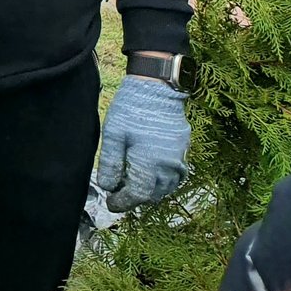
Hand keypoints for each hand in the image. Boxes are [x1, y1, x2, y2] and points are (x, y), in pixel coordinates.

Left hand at [95, 73, 189, 210]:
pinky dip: (164, 182)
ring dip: (151, 191)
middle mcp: (169, 164)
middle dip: (136, 198)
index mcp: (149, 161)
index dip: (124, 202)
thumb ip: (110, 163)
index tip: (112, 203)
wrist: (158, 87)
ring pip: (168, 187)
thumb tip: (107, 187)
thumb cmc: (131, 108)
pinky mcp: (184, 149)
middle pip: (154, 194)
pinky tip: (151, 175)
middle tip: (119, 193)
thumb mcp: (113, 134)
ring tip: (133, 185)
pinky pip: (177, 175)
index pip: (138, 194)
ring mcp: (179, 157)